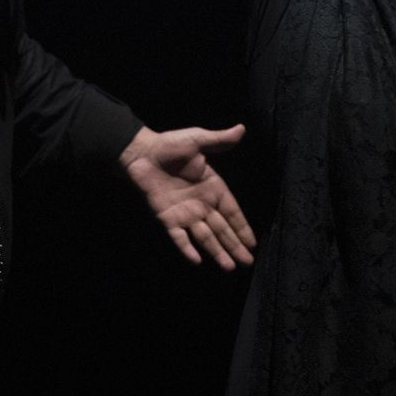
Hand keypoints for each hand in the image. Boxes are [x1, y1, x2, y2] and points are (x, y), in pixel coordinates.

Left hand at [119, 124, 256, 268]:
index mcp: (213, 187)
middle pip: (222, 229)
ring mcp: (185, 213)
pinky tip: (197, 260)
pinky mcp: (167, 218)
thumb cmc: (170, 145)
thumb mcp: (197, 139)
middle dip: (235, 245)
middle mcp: (202, 204)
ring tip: (229, 267)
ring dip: (217, 251)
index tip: (253, 242)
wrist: (141, 153)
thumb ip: (219, 140)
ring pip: (205, 236)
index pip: (232, 211)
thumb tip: (241, 129)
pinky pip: (179, 236)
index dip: (242, 227)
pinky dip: (187, 248)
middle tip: (248, 262)